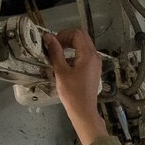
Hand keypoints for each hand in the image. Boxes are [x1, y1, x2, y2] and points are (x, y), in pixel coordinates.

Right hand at [43, 29, 107, 144]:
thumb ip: (55, 52)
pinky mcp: (94, 69)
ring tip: (58, 55)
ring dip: (71, 46)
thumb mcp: (61, 71)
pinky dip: (75, 54)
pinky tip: (65, 64)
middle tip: (55, 46)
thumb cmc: (72, 93)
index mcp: (88, 55)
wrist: (84, 111)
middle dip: (67, 38)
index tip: (53, 44)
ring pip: (84, 45)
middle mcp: (95, 56)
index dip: (63, 35)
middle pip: (82, 37)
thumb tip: (48, 37)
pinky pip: (85, 55)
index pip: (76, 34)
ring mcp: (96, 63)